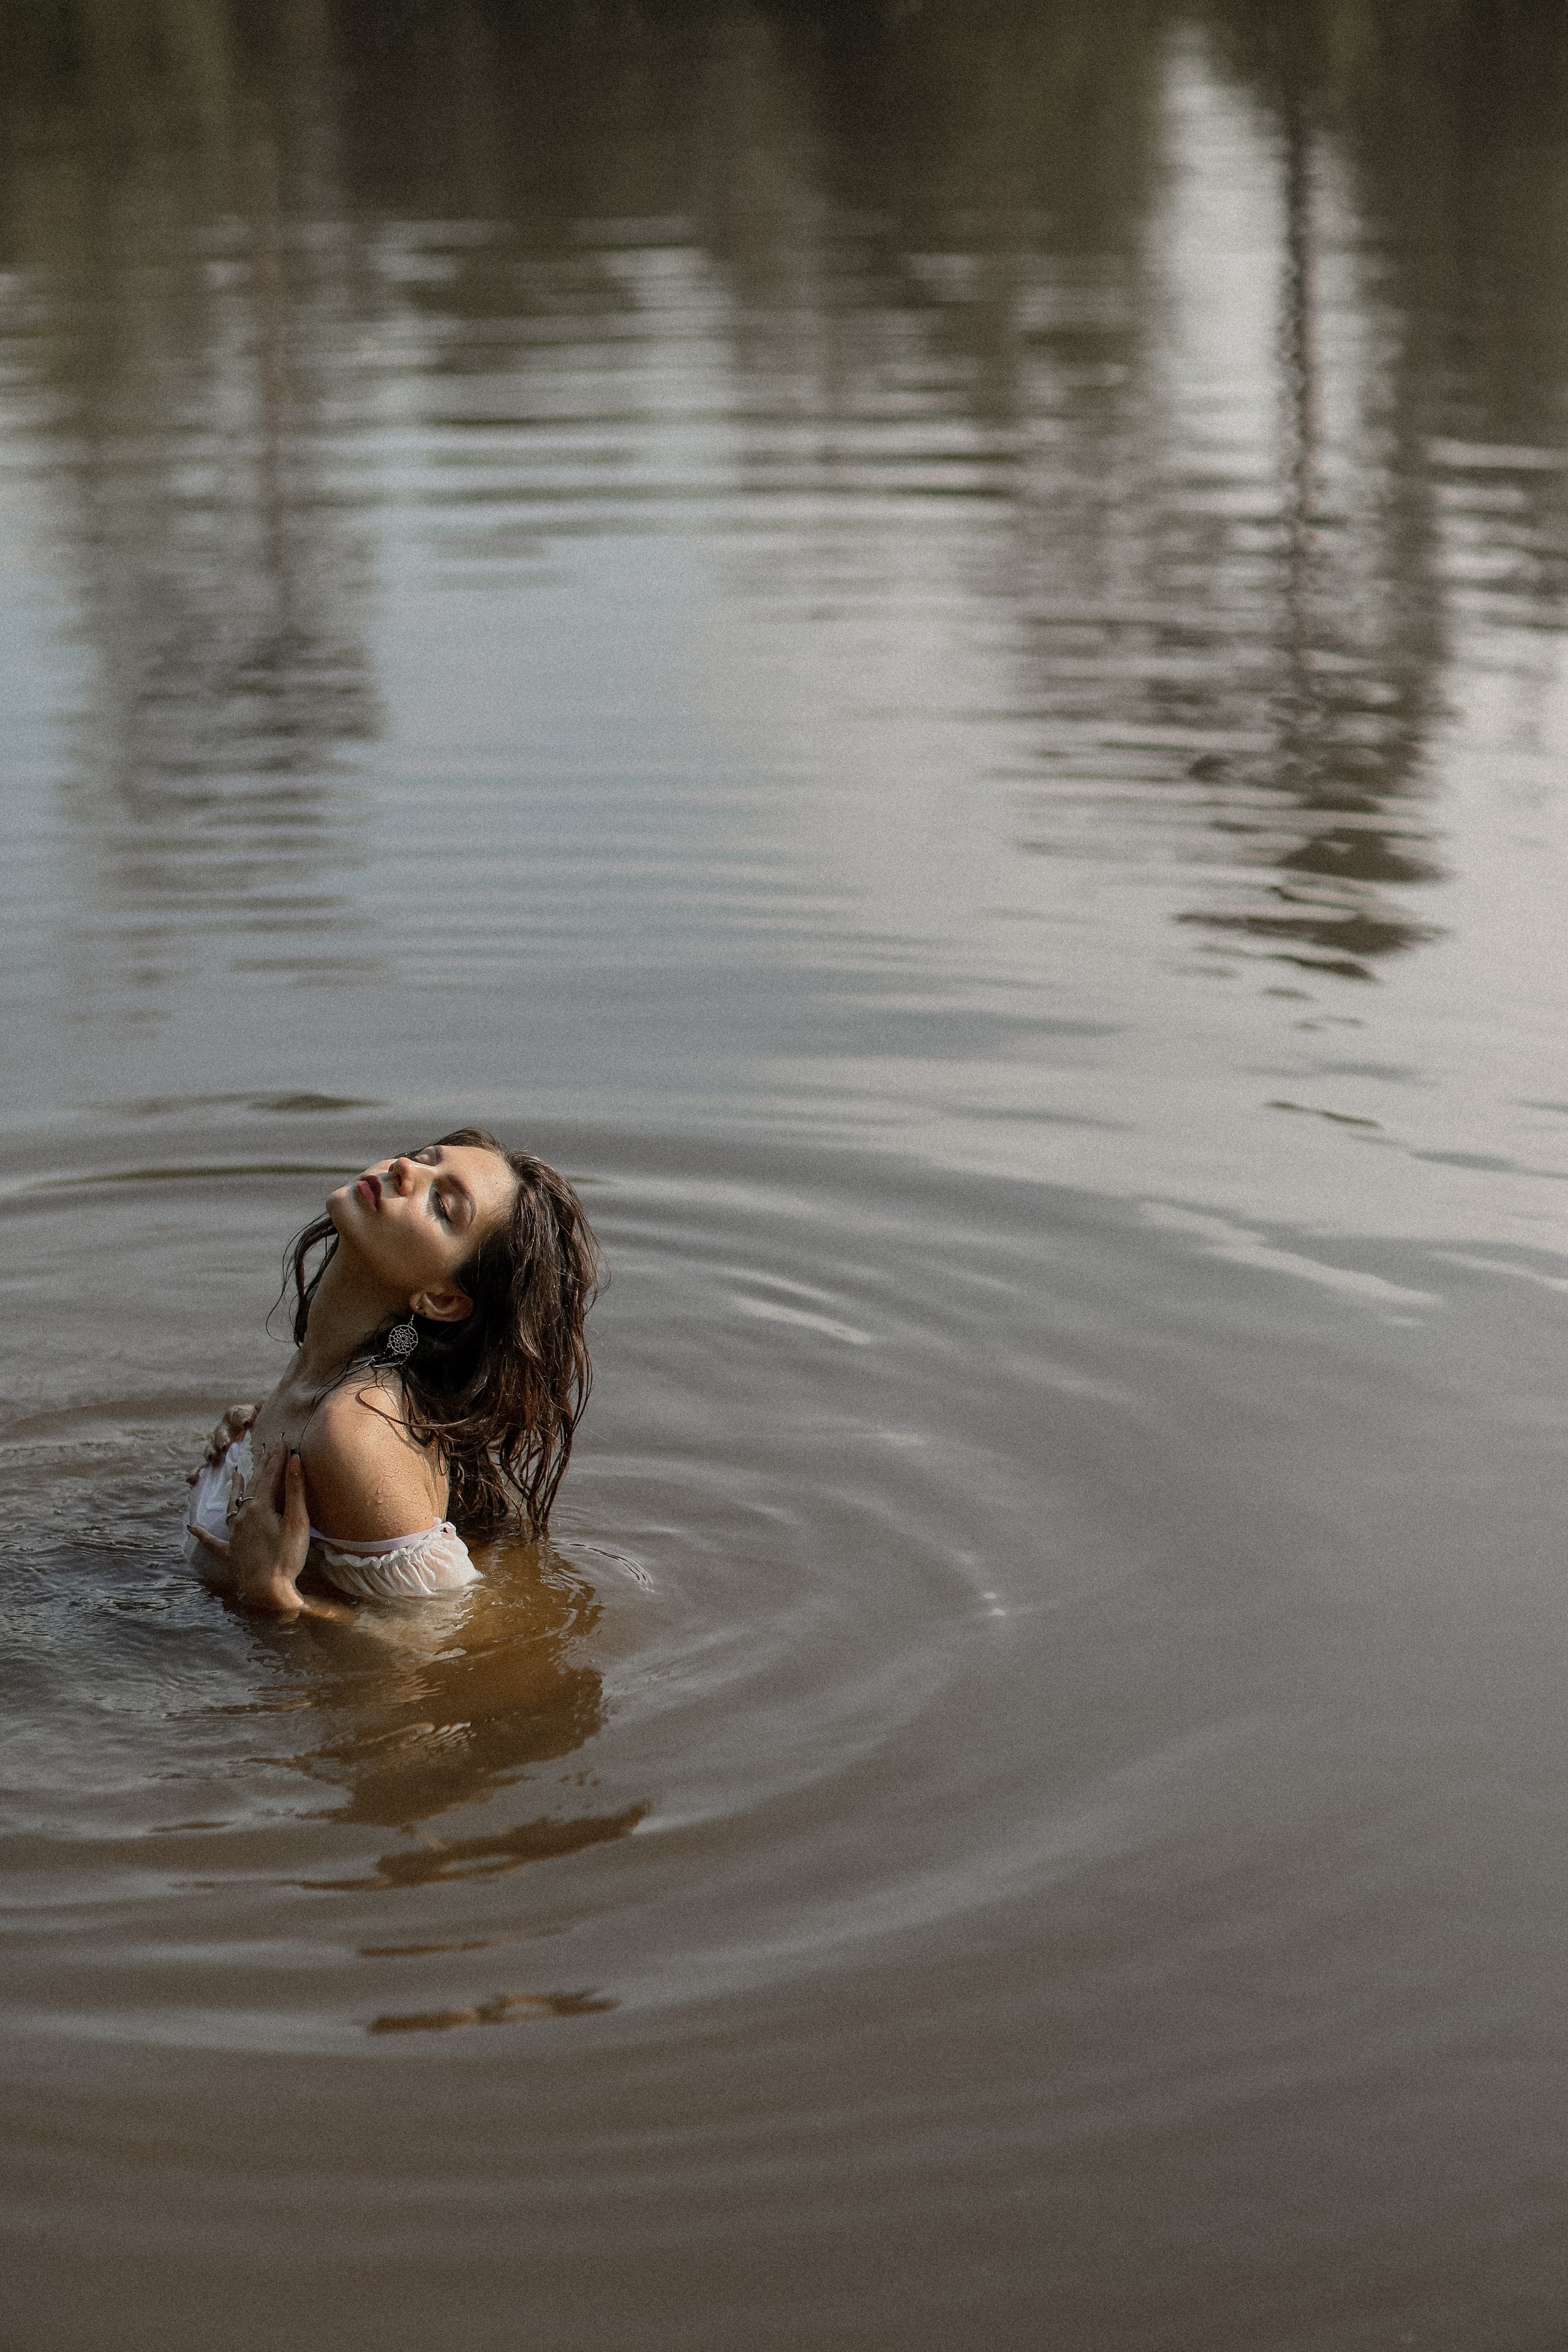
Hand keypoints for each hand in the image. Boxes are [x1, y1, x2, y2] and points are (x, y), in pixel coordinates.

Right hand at [186, 1402, 260, 1485]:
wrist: (257, 1436)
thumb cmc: (263, 1423)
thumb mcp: (266, 1414)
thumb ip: (266, 1410)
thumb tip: (268, 1405)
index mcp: (237, 1416)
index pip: (237, 1415)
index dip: (241, 1418)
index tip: (247, 1423)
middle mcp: (225, 1430)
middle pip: (221, 1433)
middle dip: (223, 1439)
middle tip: (226, 1445)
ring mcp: (217, 1446)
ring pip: (211, 1449)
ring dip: (211, 1453)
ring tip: (213, 1458)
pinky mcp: (214, 1462)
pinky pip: (203, 1468)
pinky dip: (197, 1473)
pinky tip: (192, 1480)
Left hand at [190, 1442, 318, 1618]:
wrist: (267, 1592)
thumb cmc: (286, 1557)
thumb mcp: (297, 1522)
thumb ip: (295, 1489)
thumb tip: (293, 1459)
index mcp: (260, 1507)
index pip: (270, 1475)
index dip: (277, 1457)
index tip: (282, 1440)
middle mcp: (243, 1516)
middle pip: (252, 1486)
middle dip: (261, 1466)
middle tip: (265, 1449)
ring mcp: (234, 1535)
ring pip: (233, 1506)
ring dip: (235, 1489)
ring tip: (235, 1475)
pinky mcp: (230, 1553)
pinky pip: (214, 1541)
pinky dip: (203, 1534)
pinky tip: (191, 1528)